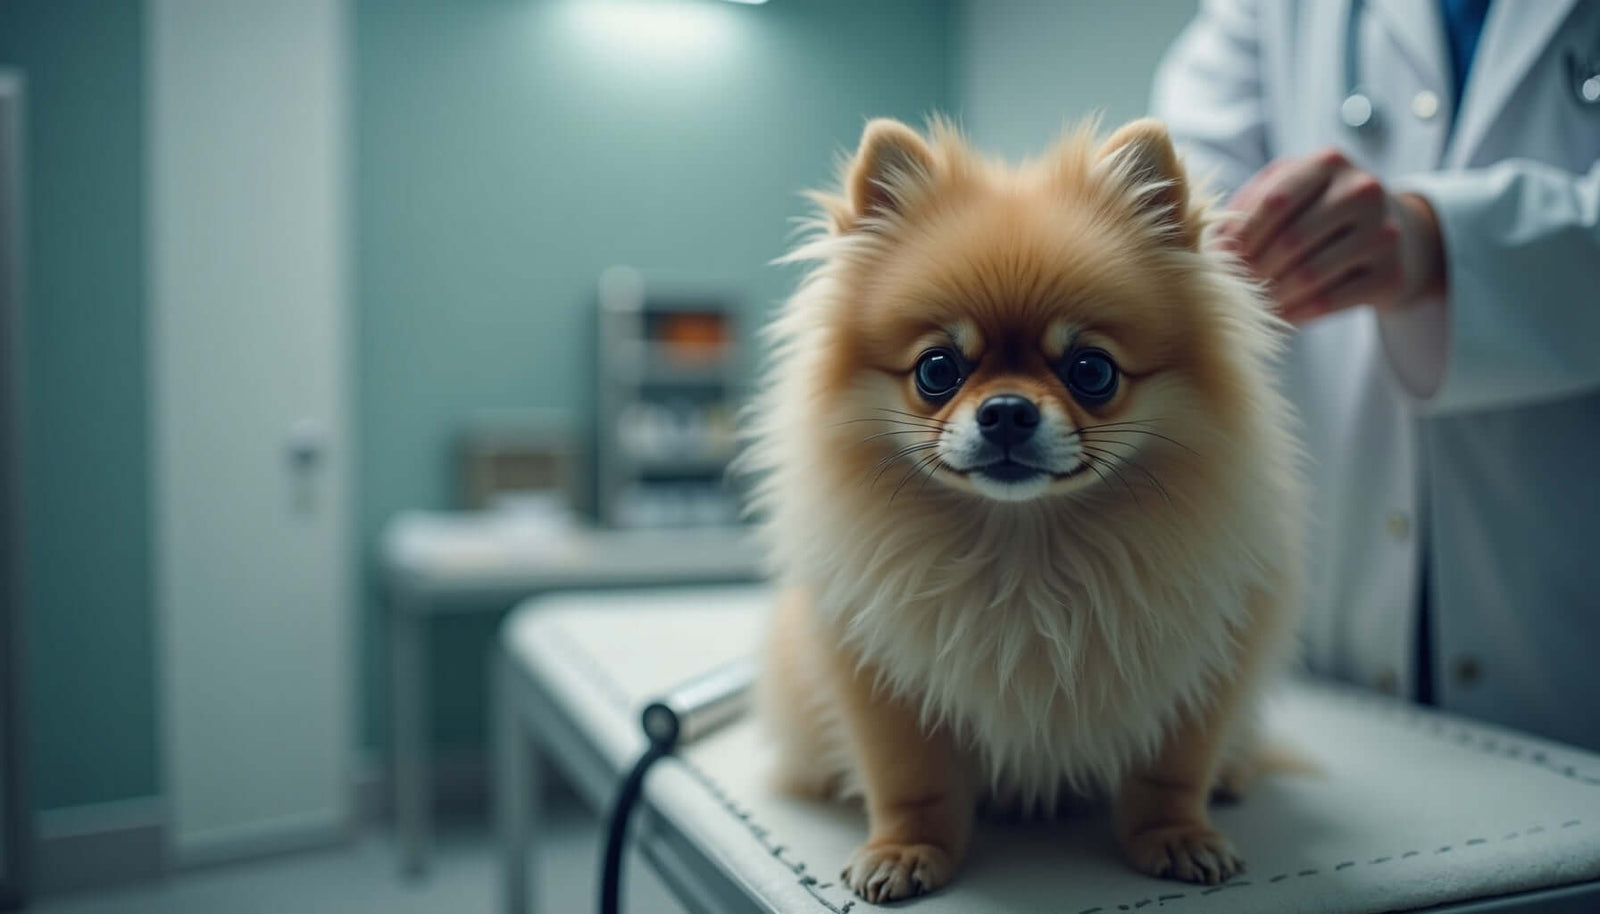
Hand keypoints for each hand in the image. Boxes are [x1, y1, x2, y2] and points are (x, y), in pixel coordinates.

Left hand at [1218, 148, 1445, 324]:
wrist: (1399, 235)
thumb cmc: (1323, 211)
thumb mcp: (1292, 191)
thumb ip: (1251, 207)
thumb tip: (1210, 248)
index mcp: (1329, 162)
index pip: (1275, 201)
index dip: (1240, 235)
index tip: (1216, 258)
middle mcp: (1362, 190)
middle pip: (1290, 239)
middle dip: (1252, 269)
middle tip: (1229, 287)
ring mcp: (1383, 232)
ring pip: (1309, 274)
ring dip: (1271, 295)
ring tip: (1250, 302)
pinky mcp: (1391, 274)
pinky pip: (1329, 301)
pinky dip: (1296, 313)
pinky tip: (1279, 315)